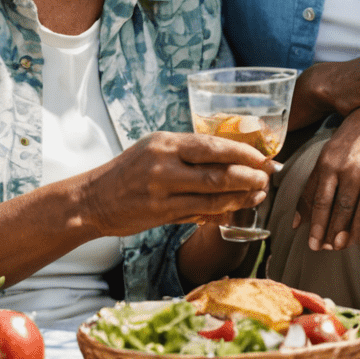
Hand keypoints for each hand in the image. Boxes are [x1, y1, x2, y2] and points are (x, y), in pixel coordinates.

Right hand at [77, 131, 272, 238]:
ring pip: (212, 197)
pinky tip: (235, 210)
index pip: (213, 146)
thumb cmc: (129, 171)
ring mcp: (162, 192)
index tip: (263, 156)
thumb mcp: (155, 149)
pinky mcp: (160, 215)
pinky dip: (220, 212)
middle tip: (267, 177)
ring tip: (258, 194)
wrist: (92, 199)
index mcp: (166, 143)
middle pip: (218, 173)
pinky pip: (199, 214)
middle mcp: (164, 165)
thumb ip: (189, 153)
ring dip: (240, 197)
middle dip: (249, 176)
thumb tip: (231, 155)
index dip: (243, 152)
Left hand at [293, 107, 359, 251]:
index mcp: (328, 162)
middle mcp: (348, 166)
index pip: (320, 199)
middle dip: (334, 232)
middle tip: (330, 248)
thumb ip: (311, 190)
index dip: (317, 225)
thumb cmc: (349, 143)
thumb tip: (296, 223)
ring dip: (353, 232)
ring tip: (346, 246)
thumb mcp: (326, 159)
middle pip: (340, 207)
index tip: (314, 244)